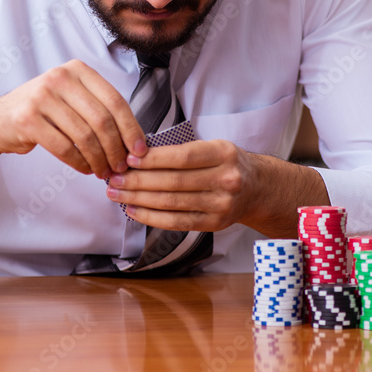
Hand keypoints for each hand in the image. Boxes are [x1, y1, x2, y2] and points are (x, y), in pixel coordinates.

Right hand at [0, 59, 144, 178]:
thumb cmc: (43, 112)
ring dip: (99, 160)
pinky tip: (85, 169)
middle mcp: (60, 77)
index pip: (115, 100)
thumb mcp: (71, 99)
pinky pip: (65, 148)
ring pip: (85, 136)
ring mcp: (42, 96)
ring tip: (103, 171)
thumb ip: (99, 110)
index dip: (131, 128)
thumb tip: (135, 140)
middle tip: (121, 166)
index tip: (139, 150)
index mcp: (77, 69)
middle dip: (116, 149)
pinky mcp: (28, 119)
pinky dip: (80, 163)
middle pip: (102, 120)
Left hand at [105, 139, 255, 230]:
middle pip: (173, 182)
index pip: (182, 157)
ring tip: (117, 194)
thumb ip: (181, 150)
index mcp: (224, 154)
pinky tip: (133, 210)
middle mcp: (226, 180)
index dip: (153, 159)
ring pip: (172, 203)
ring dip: (139, 199)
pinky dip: (151, 217)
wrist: (258, 188)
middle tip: (113, 178)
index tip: (128, 159)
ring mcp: (222, 205)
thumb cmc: (226, 163)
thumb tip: (137, 155)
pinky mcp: (215, 224)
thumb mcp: (212, 147)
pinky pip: (177, 222)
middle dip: (138, 180)